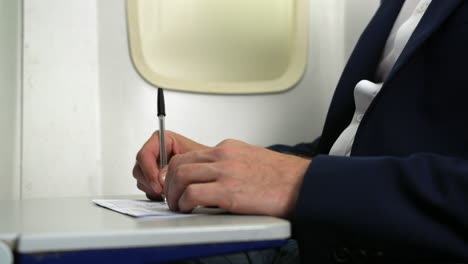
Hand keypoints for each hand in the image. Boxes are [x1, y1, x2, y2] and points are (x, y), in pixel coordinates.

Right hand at [133, 130, 207, 199]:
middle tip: (162, 191)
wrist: (209, 171)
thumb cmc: (205, 160)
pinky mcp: (153, 177)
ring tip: (167, 191)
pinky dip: (153, 193)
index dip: (148, 170)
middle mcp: (155, 151)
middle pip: (139, 167)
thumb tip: (160, 179)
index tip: (157, 183)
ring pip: (140, 179)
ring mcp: (152, 165)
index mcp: (162, 140)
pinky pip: (145, 187)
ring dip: (152, 188)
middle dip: (150, 181)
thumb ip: (175, 166)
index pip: (145, 154)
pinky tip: (166, 193)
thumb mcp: (193, 159)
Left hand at [164, 139, 310, 217]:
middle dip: (169, 183)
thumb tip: (213, 175)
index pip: (190, 155)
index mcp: (228, 148)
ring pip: (181, 176)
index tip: (176, 184)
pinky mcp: (229, 191)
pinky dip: (185, 203)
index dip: (177, 172)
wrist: (302, 184)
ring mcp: (226, 172)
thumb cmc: (281, 177)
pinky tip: (190, 209)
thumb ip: (230, 163)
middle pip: (180, 164)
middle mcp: (224, 155)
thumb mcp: (251, 158)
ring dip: (174, 195)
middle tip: (172, 197)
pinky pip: (193, 194)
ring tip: (179, 206)